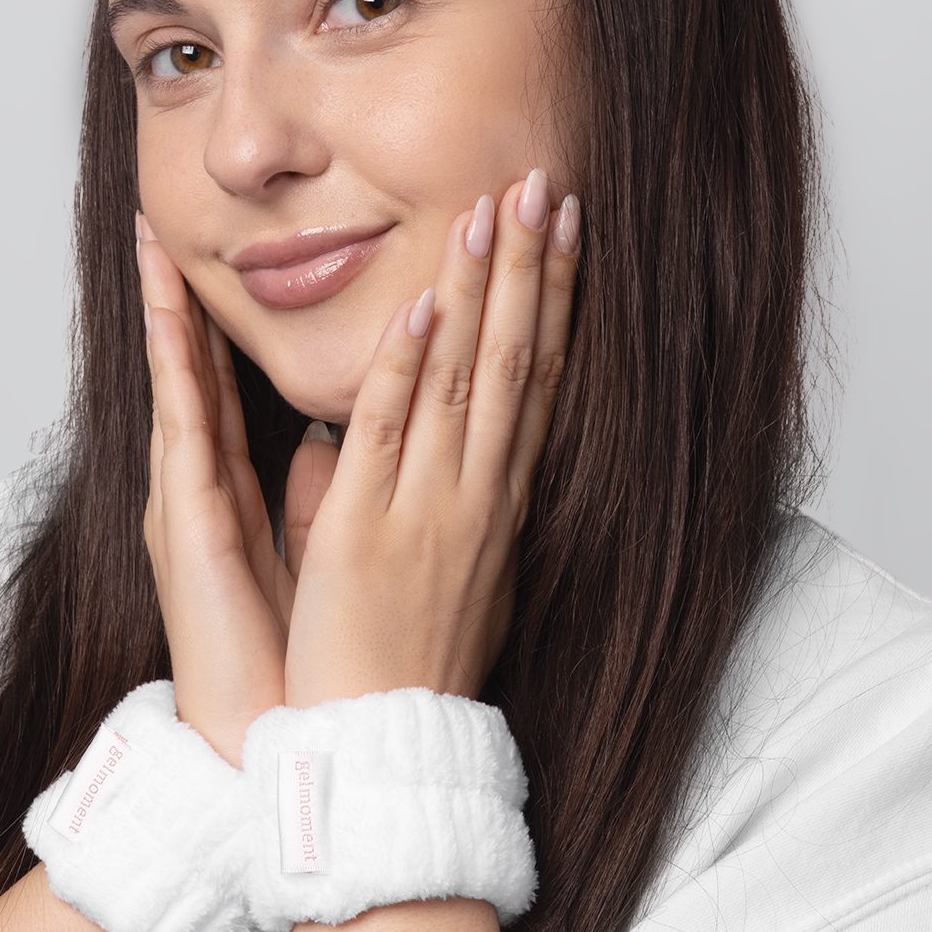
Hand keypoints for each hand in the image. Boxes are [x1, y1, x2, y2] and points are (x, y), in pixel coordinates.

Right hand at [138, 219, 336, 764]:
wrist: (284, 746)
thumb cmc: (301, 658)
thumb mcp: (315, 552)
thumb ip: (312, 490)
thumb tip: (334, 437)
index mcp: (238, 489)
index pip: (227, 383)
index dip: (220, 317)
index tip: (216, 254)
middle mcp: (204, 486)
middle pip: (192, 369)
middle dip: (177, 294)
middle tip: (161, 221)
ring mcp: (188, 501)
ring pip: (178, 383)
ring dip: (166, 310)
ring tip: (152, 244)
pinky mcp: (191, 522)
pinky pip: (186, 425)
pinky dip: (183, 365)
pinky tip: (181, 315)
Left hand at [283, 172, 578, 709]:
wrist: (382, 749)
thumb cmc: (404, 662)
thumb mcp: (444, 569)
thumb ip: (427, 496)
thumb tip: (400, 443)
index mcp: (495, 500)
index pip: (535, 378)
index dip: (553, 298)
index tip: (566, 228)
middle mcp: (476, 494)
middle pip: (514, 359)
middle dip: (531, 267)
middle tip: (546, 183)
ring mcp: (427, 507)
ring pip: (461, 378)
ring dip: (478, 288)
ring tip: (492, 207)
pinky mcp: (365, 528)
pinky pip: (390, 432)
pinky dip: (408, 367)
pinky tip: (424, 306)